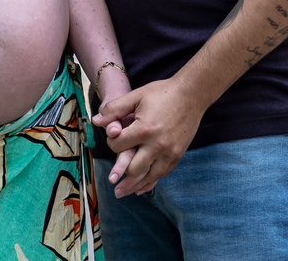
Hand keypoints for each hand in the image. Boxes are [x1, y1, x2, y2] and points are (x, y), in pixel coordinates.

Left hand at [93, 78, 205, 196]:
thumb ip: (114, 109)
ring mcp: (169, 153)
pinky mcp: (177, 156)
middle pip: (133, 168)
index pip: (119, 146)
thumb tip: (96, 121)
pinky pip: (162, 175)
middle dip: (121, 172)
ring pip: (148, 177)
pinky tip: (141, 188)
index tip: (113, 140)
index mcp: (145, 129)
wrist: (191, 95)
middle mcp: (158, 145)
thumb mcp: (136, 96)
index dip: (112, 143)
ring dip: (133, 186)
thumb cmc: (162, 93)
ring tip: (120, 193)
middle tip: (111, 179)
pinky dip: (150, 183)